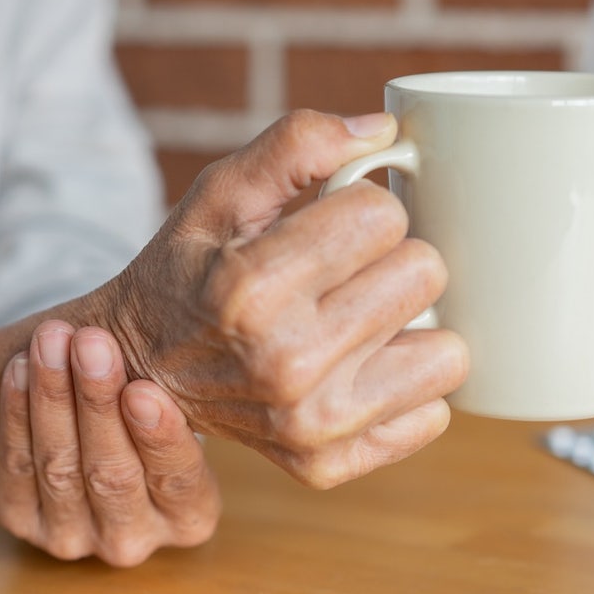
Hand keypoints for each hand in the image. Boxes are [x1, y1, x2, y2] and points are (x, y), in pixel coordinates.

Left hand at [0, 321, 219, 566]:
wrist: (92, 433)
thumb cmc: (150, 407)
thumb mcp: (180, 404)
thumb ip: (182, 385)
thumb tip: (202, 327)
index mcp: (190, 517)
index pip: (178, 481)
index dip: (159, 438)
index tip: (143, 389)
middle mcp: (132, 539)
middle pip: (112, 474)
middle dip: (97, 402)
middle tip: (91, 343)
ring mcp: (72, 537)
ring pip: (60, 468)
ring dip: (53, 397)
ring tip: (52, 341)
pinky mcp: (21, 521)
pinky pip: (16, 467)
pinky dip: (17, 414)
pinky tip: (21, 367)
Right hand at [91, 110, 469, 487]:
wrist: (143, 368)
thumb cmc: (189, 270)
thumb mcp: (220, 193)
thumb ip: (297, 145)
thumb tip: (383, 129)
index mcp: (251, 288)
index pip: (385, 215)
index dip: (363, 207)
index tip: (331, 225)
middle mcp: (285, 364)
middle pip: (425, 274)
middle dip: (392, 259)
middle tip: (346, 273)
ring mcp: (312, 425)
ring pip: (449, 351)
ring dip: (411, 327)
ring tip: (359, 320)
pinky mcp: (331, 463)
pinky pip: (435, 412)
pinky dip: (404, 385)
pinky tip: (358, 368)